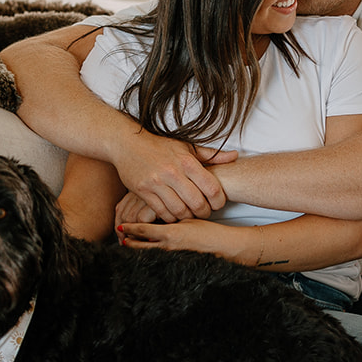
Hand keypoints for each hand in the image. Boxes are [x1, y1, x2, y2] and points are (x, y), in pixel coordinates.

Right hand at [113, 133, 235, 222]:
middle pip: (197, 204)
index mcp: (187, 161)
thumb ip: (211, 155)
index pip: (212, 188)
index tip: (217, 204)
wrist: (127, 143)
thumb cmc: (159, 146)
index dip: (219, 201)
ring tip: (189, 214)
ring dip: (187, 217)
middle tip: (204, 212)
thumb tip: (234, 156)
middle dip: (204, 213)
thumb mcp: (187, 147)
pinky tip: (173, 213)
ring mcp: (157, 183)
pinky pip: (162, 212)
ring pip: (180, 211)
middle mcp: (173, 172)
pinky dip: (170, 217)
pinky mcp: (143, 191)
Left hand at [116, 218, 243, 260]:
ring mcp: (172, 257)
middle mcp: (168, 246)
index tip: (121, 226)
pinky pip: (159, 258)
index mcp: (170, 233)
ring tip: (127, 245)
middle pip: (141, 246)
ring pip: (148, 254)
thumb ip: (173, 219)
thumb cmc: (210, 230)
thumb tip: (158, 214)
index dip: (130, 228)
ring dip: (137, 249)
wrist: (225, 246)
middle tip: (119, 239)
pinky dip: (150, 255)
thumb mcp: (189, 220)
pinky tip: (146, 253)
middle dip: (129, 242)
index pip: (144, 230)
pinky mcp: (177, 263)